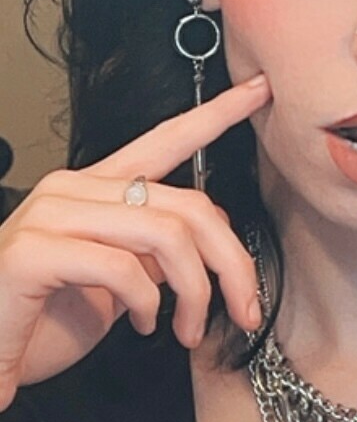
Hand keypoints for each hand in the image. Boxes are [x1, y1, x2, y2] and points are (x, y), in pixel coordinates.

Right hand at [0, 74, 271, 410]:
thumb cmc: (41, 324)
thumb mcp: (117, 284)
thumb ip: (156, 252)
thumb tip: (210, 239)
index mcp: (94, 189)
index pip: (165, 140)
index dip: (216, 114)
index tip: (260, 90)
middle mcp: (71, 189)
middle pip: (188, 203)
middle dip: (232, 261)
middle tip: (246, 309)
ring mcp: (48, 216)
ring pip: (165, 233)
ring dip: (195, 292)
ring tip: (188, 330)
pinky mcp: (32, 252)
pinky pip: (121, 267)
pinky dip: (147, 304)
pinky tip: (142, 326)